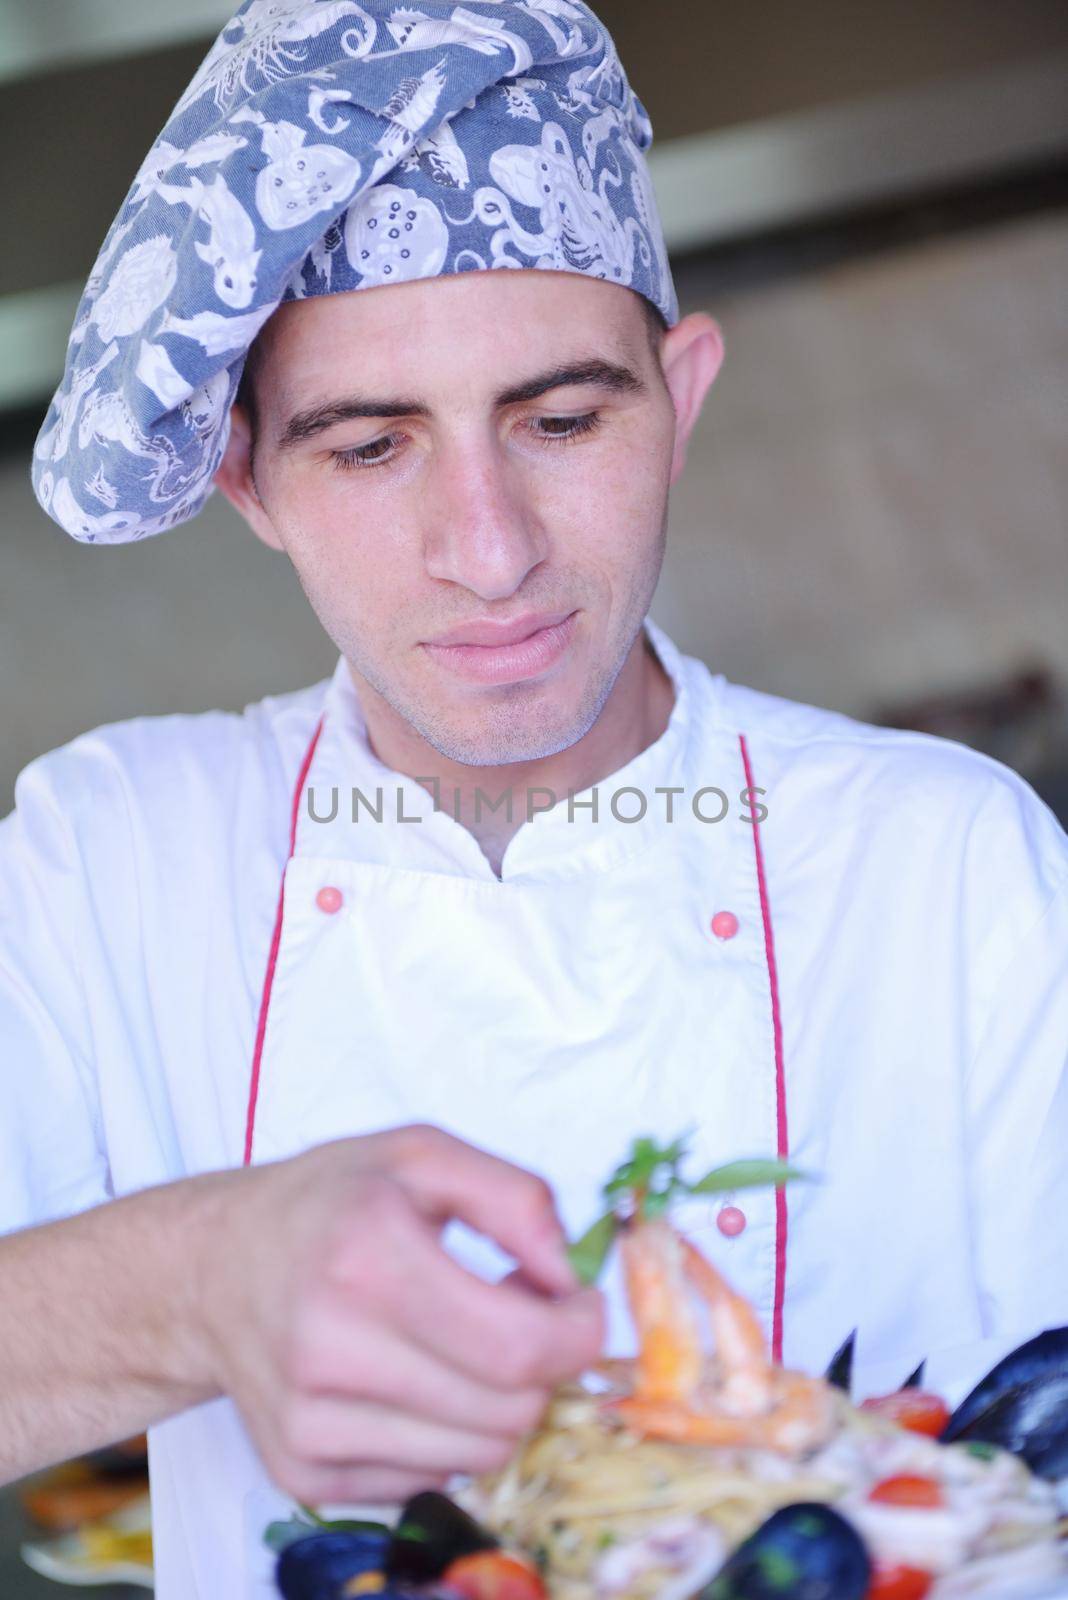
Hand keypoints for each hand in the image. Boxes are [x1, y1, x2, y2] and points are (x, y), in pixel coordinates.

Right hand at [194, 1125, 603, 1503]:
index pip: (518, 1347)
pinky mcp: (301, 1475)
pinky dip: (444, 1436)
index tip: (582, 1311)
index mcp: (367, 1257)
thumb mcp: (422, 1155)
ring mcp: (310, 1423)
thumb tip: (569, 1279)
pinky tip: (413, 1380)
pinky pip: (429, 1480)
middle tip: (516, 1318)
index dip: (578, 1335)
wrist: (210, 1268)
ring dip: (497, 1404)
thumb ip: (516, 1199)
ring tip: (463, 1346)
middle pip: (509, 1410)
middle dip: (541, 1368)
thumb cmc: (329, 1203)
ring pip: (479, 1455)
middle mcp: (329, 1348)